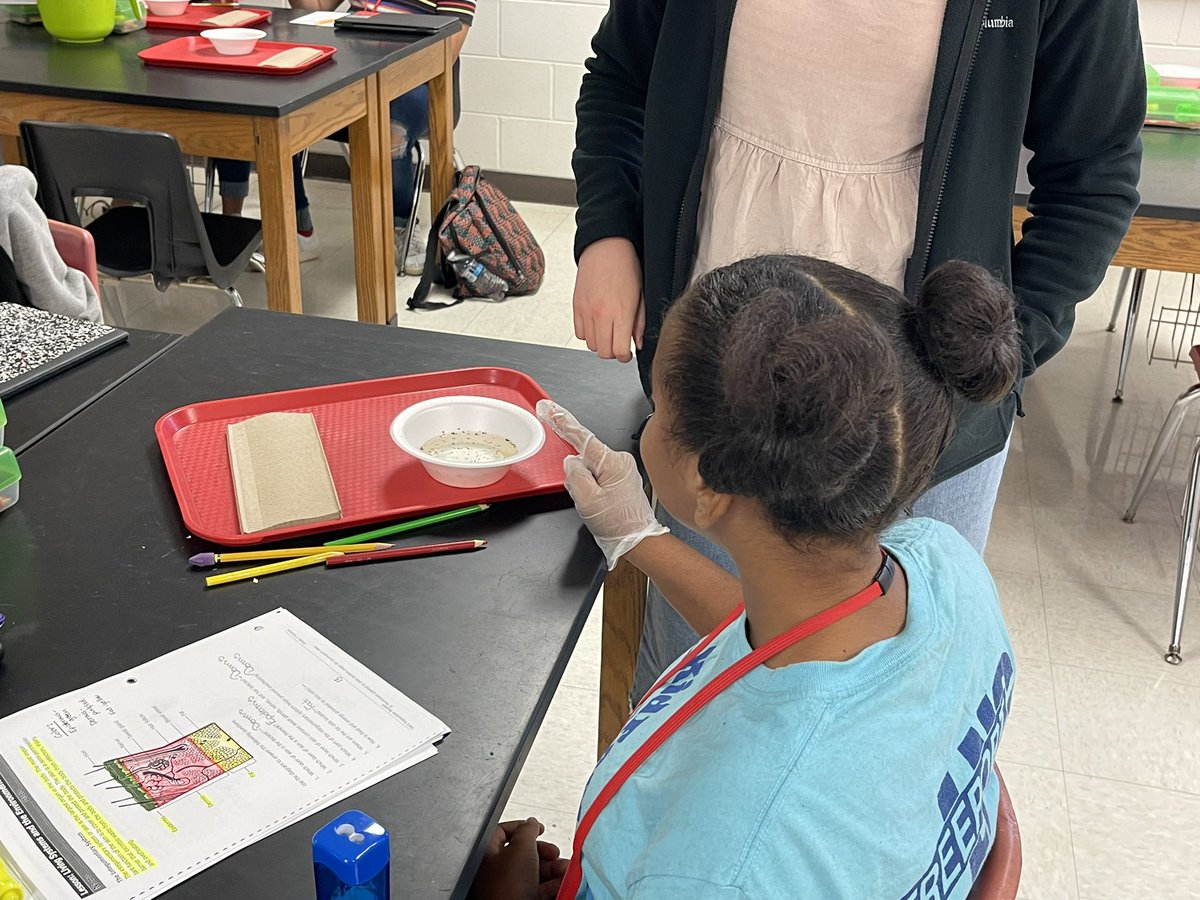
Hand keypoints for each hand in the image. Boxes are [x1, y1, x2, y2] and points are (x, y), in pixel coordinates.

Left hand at [470, 818, 567, 899]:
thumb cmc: (509, 887)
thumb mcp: (522, 849)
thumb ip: (527, 831)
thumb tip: (531, 822)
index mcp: (488, 854)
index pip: (502, 831)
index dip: (522, 827)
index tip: (538, 828)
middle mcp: (496, 871)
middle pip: (523, 852)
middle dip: (544, 851)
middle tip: (553, 853)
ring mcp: (508, 888)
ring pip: (534, 871)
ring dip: (553, 868)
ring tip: (564, 870)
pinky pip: (538, 888)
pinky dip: (552, 884)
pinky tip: (561, 884)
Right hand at [537, 400, 667, 568]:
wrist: (637, 541)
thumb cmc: (618, 525)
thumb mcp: (587, 500)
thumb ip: (574, 475)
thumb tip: (571, 462)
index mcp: (612, 462)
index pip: (582, 436)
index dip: (562, 422)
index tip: (549, 409)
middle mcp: (620, 461)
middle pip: (584, 458)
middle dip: (577, 477)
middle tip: (586, 499)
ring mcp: (622, 470)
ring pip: (589, 470)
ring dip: (585, 486)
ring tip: (596, 507)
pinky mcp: (621, 480)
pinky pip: (597, 478)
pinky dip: (592, 490)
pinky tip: (599, 505)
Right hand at [573, 237, 644, 362]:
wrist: (605, 246)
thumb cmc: (626, 266)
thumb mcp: (640, 295)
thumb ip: (640, 322)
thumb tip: (638, 343)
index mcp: (621, 312)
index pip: (619, 351)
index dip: (625, 356)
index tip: (628, 353)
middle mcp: (601, 314)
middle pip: (603, 352)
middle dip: (613, 352)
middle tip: (619, 344)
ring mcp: (587, 311)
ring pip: (590, 345)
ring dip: (600, 343)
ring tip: (609, 332)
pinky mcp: (576, 307)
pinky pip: (579, 333)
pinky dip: (588, 334)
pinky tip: (597, 325)